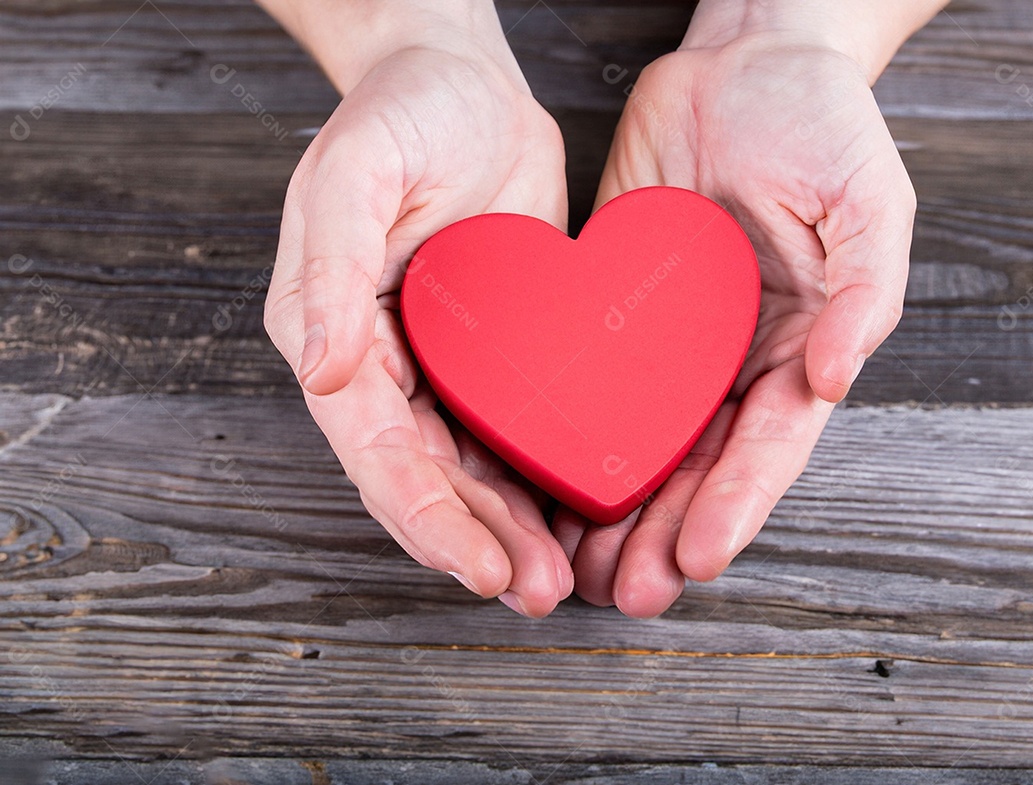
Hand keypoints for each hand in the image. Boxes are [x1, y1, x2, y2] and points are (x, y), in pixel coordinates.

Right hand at [261, 3, 572, 615]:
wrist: (460, 81)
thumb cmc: (398, 115)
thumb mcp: (351, 175)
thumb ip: (327, 272)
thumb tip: (323, 371)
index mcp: (335, 337)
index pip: (378, 451)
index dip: (425, 516)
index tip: (478, 567)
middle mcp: (385, 366)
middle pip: (428, 478)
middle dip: (477, 540)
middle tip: (533, 590)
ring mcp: (443, 364)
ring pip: (474, 468)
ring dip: (512, 526)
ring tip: (557, 577)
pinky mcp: (497, 351)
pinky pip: (515, 427)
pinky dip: (540, 475)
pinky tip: (578, 509)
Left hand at [556, 12, 924, 615]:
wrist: (743, 62)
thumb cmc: (820, 125)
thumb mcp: (868, 200)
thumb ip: (864, 291)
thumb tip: (834, 378)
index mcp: (796, 346)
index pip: (764, 447)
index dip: (734, 506)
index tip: (697, 557)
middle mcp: (730, 360)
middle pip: (697, 466)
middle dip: (663, 534)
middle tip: (626, 591)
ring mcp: (668, 341)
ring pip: (637, 443)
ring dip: (610, 510)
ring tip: (575, 567)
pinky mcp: (612, 309)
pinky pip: (588, 382)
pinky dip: (566, 436)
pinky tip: (537, 480)